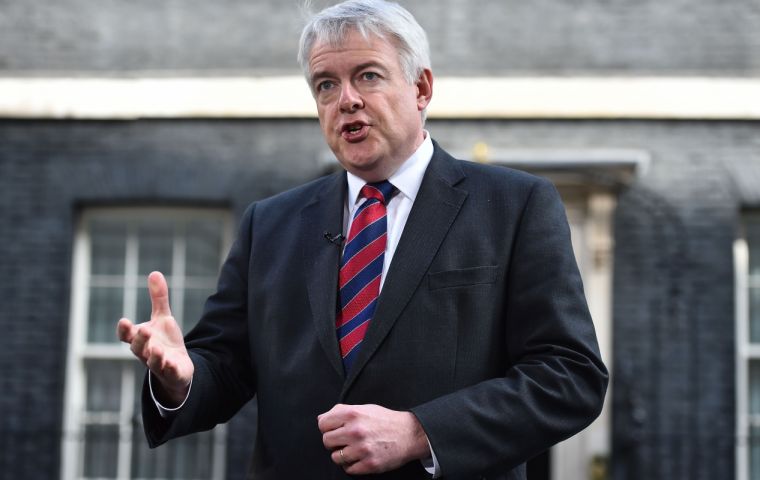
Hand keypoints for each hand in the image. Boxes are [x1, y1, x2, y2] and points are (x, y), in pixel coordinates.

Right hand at [117, 271, 193, 405]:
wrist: (177, 367)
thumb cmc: (165, 341)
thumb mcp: (163, 318)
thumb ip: (158, 299)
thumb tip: (154, 273)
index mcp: (140, 339)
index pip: (127, 335)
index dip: (124, 330)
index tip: (124, 321)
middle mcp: (146, 352)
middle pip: (137, 348)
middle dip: (139, 340)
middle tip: (144, 330)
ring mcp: (158, 364)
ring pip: (152, 362)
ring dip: (153, 355)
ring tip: (156, 348)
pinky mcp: (171, 373)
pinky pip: (169, 372)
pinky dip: (169, 368)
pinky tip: (172, 363)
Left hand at [317, 404, 429, 473]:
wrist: (410, 434)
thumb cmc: (385, 420)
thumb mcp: (364, 408)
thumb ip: (341, 411)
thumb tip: (320, 419)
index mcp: (353, 414)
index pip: (323, 424)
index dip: (327, 428)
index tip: (335, 430)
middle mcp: (356, 431)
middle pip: (326, 441)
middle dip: (334, 442)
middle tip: (345, 441)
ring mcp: (362, 449)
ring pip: (336, 457)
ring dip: (343, 455)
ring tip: (354, 449)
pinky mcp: (369, 464)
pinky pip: (348, 469)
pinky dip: (352, 465)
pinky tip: (361, 457)